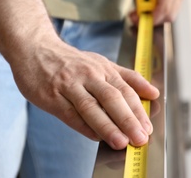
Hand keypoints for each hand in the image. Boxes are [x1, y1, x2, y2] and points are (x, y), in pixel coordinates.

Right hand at [10, 38, 158, 149]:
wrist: (37, 50)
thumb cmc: (74, 62)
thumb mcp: (104, 64)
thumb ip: (129, 79)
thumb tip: (153, 93)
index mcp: (104, 69)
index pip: (126, 91)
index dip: (138, 110)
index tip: (148, 127)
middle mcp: (89, 76)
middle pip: (112, 98)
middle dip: (128, 119)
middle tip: (140, 137)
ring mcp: (69, 85)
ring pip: (91, 106)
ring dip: (108, 126)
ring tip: (121, 142)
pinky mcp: (51, 96)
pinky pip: (69, 113)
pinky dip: (83, 126)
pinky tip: (95, 137)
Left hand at [123, 0, 187, 24]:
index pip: (163, 12)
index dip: (150, 19)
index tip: (135, 18)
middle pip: (167, 17)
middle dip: (151, 18)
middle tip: (135, 12)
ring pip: (170, 14)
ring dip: (155, 13)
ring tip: (141, 2)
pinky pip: (170, 8)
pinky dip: (159, 8)